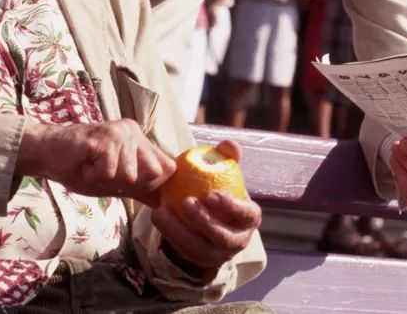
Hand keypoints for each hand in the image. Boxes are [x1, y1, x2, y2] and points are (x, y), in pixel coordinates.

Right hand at [16, 119, 174, 205]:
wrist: (48, 155)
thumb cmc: (82, 167)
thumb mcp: (117, 182)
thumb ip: (142, 188)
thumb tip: (165, 202)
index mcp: (140, 140)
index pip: (167, 167)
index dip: (152, 183)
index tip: (126, 183)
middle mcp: (134, 132)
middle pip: (153, 174)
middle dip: (127, 183)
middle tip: (105, 172)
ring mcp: (121, 132)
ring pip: (130, 176)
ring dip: (106, 179)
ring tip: (92, 167)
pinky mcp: (106, 138)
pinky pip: (109, 172)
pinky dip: (93, 175)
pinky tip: (84, 164)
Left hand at [151, 141, 260, 271]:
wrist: (210, 218)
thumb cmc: (220, 189)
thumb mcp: (225, 173)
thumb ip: (227, 157)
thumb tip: (229, 144)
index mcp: (249, 219)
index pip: (247, 214)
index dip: (231, 206)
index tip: (210, 193)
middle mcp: (238, 240)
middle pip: (223, 236)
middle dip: (205, 221)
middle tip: (186, 202)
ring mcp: (219, 254)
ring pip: (200, 248)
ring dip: (179, 230)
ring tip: (161, 210)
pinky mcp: (199, 261)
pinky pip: (184, 251)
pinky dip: (169, 235)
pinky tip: (157, 216)